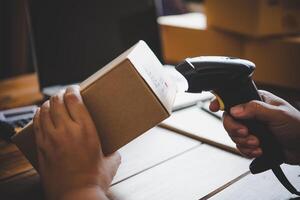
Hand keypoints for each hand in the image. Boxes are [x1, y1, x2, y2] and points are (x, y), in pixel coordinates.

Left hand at [33, 85, 120, 199]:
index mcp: (86, 130)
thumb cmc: (95, 179)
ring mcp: (52, 138)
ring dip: (49, 102)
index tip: (75, 88)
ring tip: (54, 101)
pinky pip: (36, 124)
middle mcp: (67, 130)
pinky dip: (38, 114)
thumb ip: (113, 150)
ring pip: (45, 110)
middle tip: (65, 94)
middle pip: (58, 101)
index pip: (74, 99)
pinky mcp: (42, 147)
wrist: (76, 195)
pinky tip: (41, 112)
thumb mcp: (112, 161)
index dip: (73, 89)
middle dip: (61, 93)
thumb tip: (114, 148)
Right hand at [210, 90, 299, 164]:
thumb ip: (255, 109)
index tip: (214, 108)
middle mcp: (250, 114)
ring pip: (233, 135)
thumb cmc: (297, 127)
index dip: (221, 102)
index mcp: (256, 101)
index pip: (233, 99)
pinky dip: (247, 150)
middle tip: (246, 133)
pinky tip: (259, 150)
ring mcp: (251, 128)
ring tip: (258, 144)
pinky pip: (240, 146)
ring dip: (244, 142)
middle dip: (235, 129)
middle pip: (229, 119)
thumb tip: (235, 109)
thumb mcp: (277, 114)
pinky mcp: (252, 142)